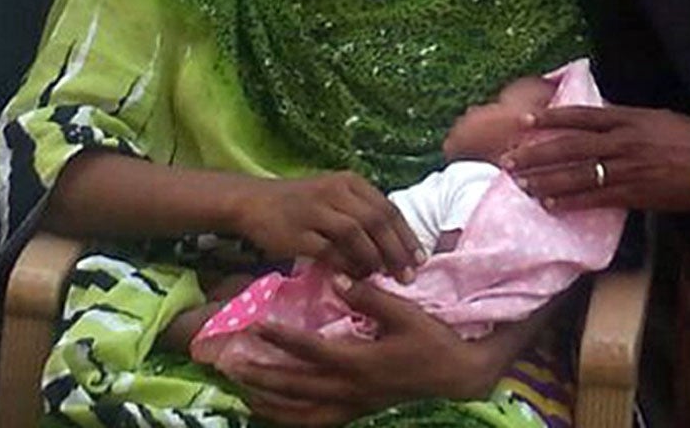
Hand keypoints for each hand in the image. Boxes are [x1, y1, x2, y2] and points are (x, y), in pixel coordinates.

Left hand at [224, 277, 512, 424]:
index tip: (257, 324)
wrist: (457, 374)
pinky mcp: (359, 411)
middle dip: (263, 376)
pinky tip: (276, 412)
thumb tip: (336, 277)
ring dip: (271, 402)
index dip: (283, 338)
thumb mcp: (404, 313)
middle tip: (232, 365)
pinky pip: (318, 422)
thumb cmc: (431, 340)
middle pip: (297, 387)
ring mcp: (354, 404)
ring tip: (244, 392)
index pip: (312, 350)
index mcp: (360, 362)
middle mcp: (352, 389)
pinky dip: (294, 418)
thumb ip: (369, 297)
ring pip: (303, 412)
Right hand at [231, 172, 422, 280]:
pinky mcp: (298, 232)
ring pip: (356, 235)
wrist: (254, 202)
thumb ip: (362, 213)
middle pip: (377, 222)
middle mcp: (335, 191)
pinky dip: (346, 267)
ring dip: (373, 260)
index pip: (388, 209)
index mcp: (349, 182)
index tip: (420, 260)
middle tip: (407, 276)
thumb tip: (397, 244)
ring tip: (381, 278)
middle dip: (396, 252)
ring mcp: (315, 210)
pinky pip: (330, 252)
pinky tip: (353, 279)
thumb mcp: (334, 197)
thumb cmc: (300, 203)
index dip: (407, 236)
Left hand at [503, 104, 689, 210]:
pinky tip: (551, 204)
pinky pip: (597, 198)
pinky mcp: (638, 193)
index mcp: (628, 118)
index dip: (550, 120)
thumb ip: (626, 120)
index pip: (580, 117)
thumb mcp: (657, 118)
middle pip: (569, 147)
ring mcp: (629, 168)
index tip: (524, 123)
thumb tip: (599, 122)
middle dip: (536, 154)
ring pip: (578, 174)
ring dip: (546, 179)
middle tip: (509, 161)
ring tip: (521, 184)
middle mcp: (623, 141)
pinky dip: (571, 201)